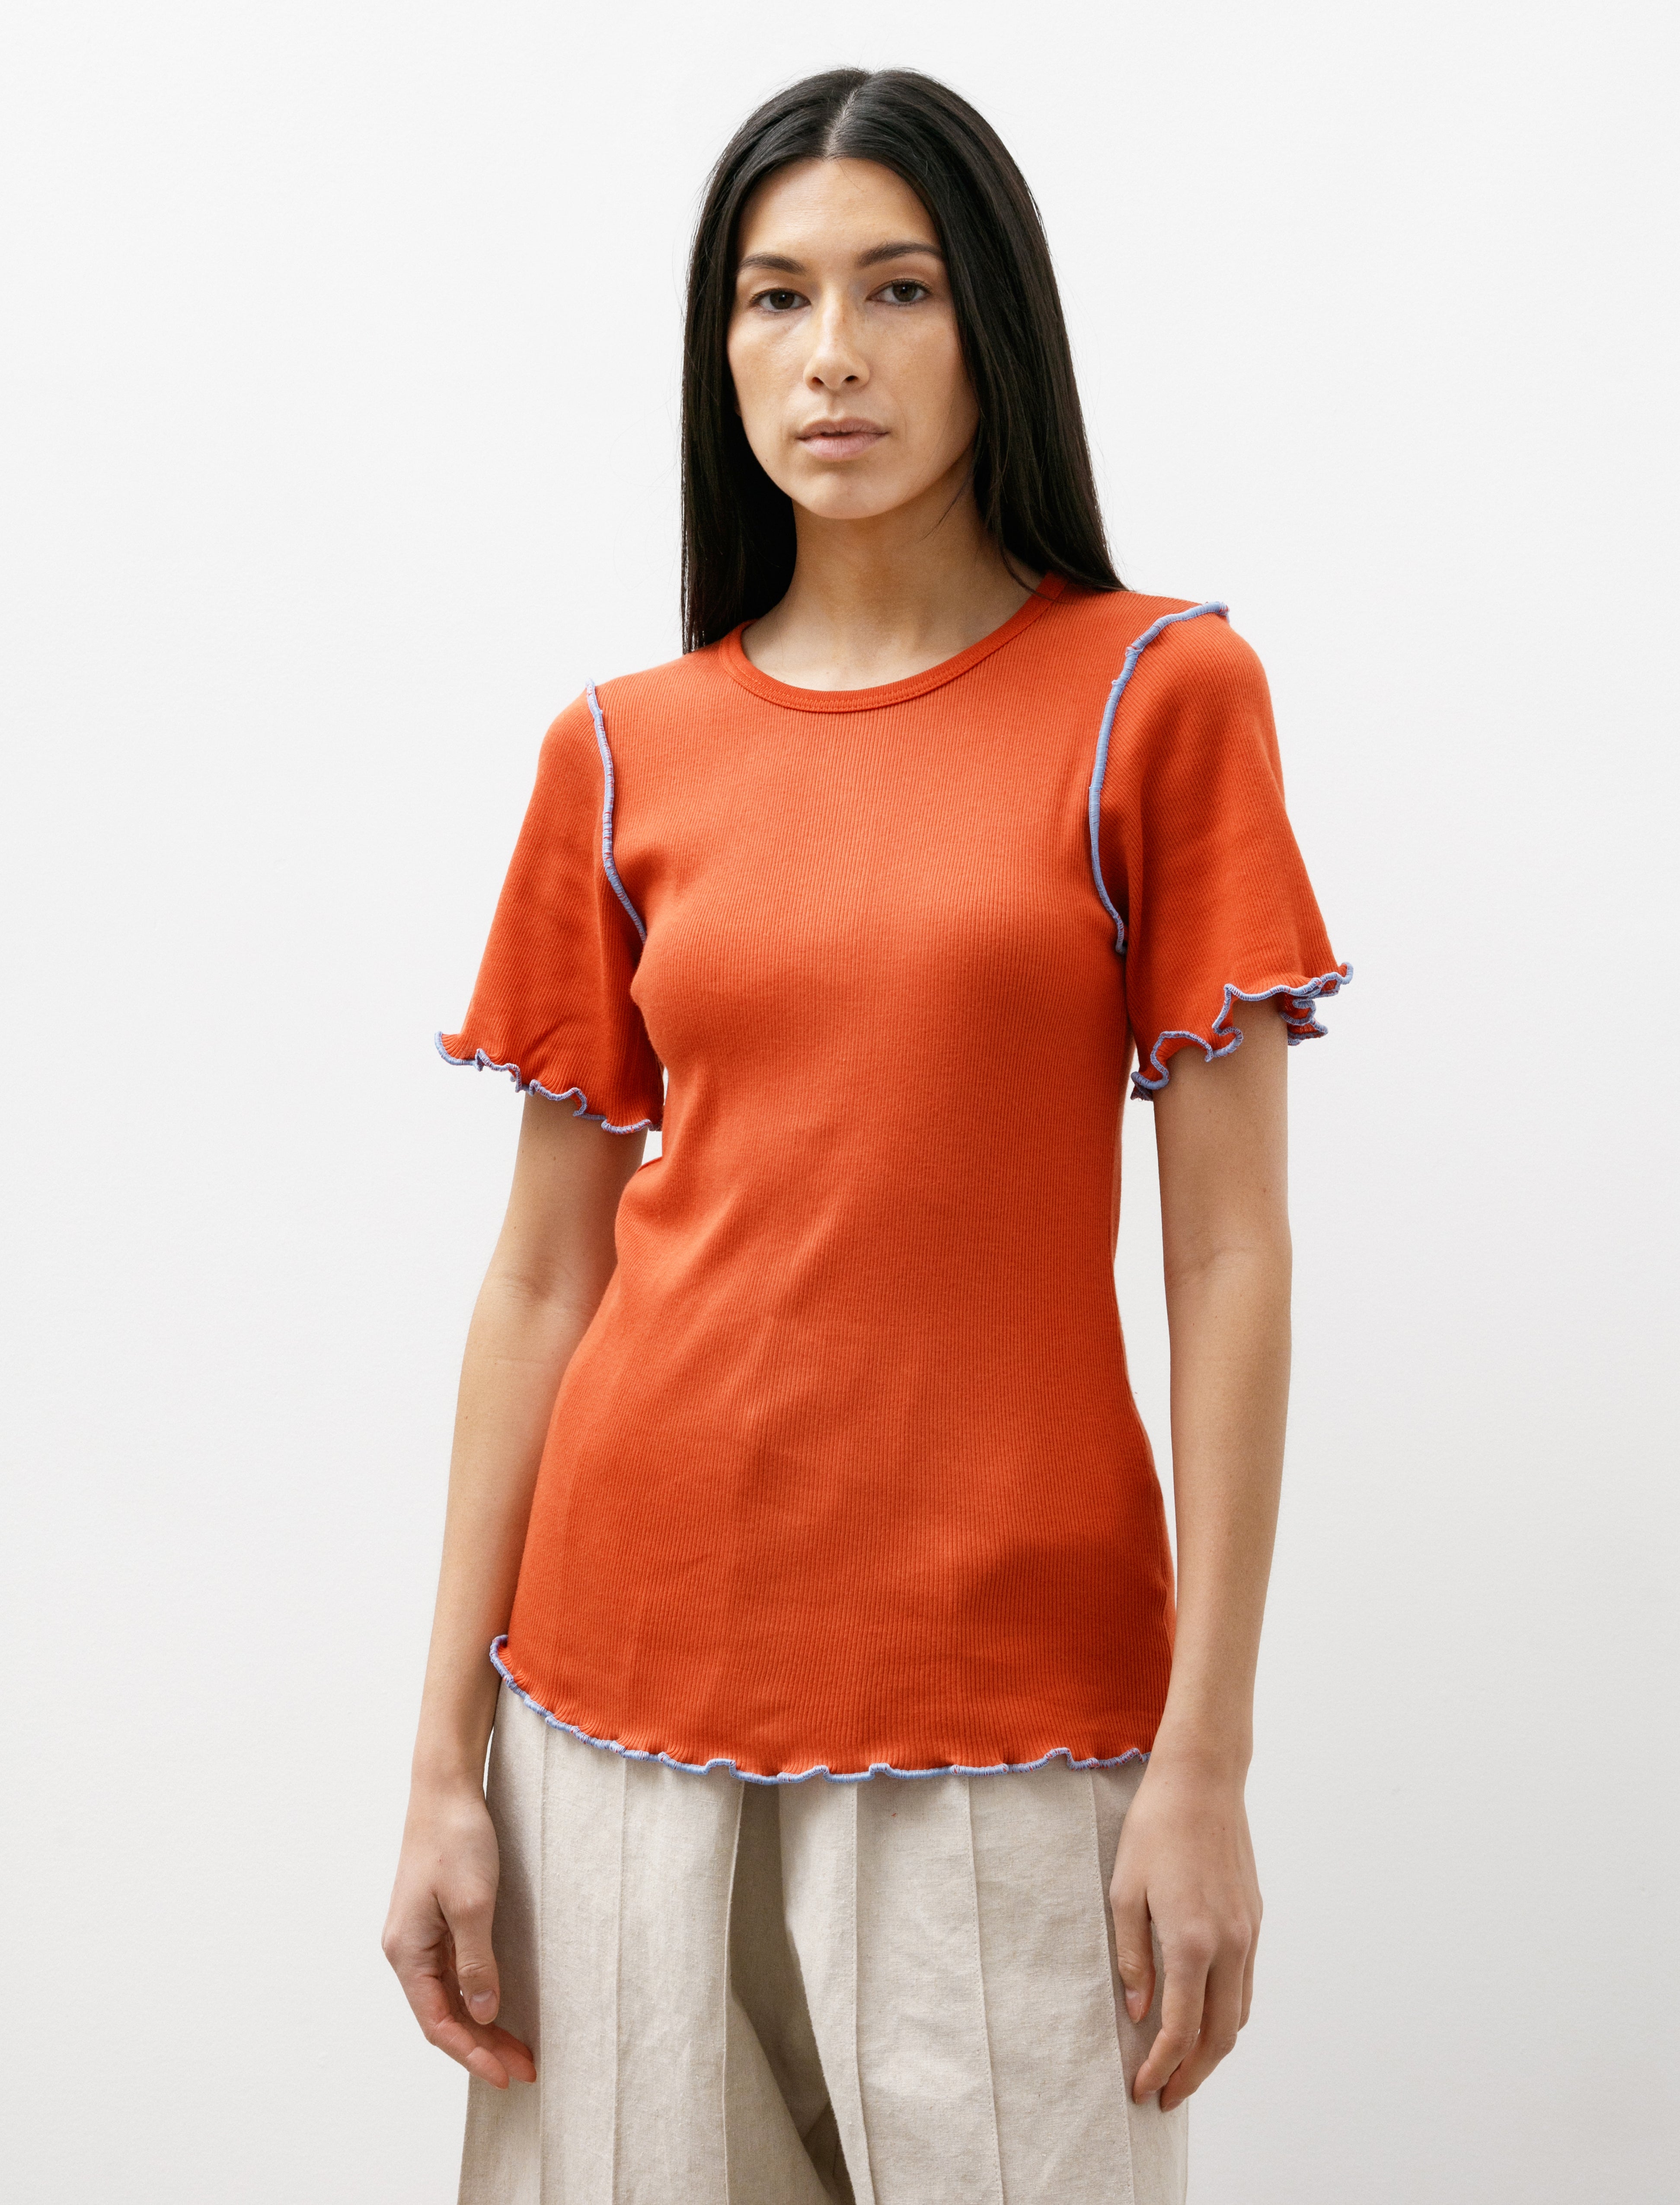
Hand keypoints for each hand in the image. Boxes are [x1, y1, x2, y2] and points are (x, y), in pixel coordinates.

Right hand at [381, 1780, 535, 2088]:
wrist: (446, 1789)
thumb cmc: (457, 1839)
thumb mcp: (473, 1904)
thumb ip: (476, 1963)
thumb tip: (484, 2013)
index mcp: (407, 1951)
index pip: (437, 2022)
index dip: (471, 2054)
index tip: (505, 2075)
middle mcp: (407, 1950)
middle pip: (444, 2015)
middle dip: (482, 2046)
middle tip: (525, 2069)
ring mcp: (421, 1937)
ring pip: (450, 1997)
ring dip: (483, 2025)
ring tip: (520, 2048)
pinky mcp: (436, 1922)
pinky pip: (454, 1974)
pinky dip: (478, 1996)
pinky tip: (499, 2008)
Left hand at [1108, 1750, 1260, 2110]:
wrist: (1202, 1780)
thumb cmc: (1155, 1829)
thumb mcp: (1124, 1891)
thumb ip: (1133, 1957)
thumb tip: (1140, 2012)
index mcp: (1192, 1941)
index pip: (1180, 2030)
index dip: (1161, 2068)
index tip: (1141, 2090)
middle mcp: (1229, 1945)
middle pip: (1219, 2038)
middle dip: (1192, 2076)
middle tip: (1164, 2097)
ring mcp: (1248, 1933)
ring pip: (1240, 2015)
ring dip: (1214, 2051)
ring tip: (1183, 2067)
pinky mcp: (1255, 1919)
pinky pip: (1247, 1984)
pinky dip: (1229, 2015)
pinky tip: (1206, 2017)